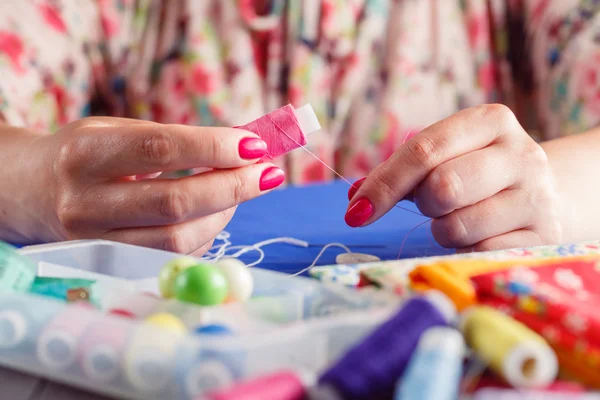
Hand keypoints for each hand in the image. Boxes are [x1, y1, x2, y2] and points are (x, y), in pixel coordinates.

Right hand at [34, 117, 282, 254]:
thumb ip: (174, 139)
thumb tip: (244, 147)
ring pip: (178, 239)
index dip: (215, 148)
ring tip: (240, 190)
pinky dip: (206, 233)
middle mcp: (85, 203)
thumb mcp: (117, 131)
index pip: (161, 150)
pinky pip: (173, 256)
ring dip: (224, 213)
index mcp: (86, 153)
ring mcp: (95, 243)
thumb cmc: (86, 155)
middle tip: (268, 173)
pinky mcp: (111, 267)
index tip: (255, 146)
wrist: (30, 193)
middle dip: (233, 187)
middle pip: (176, 203)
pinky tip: (214, 212)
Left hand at [345, 104, 561, 251]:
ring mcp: (537, 197)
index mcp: (490, 121)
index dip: (383, 184)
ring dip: (442, 229)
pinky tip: (481, 235)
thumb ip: (399, 173)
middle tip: (432, 203)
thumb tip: (355, 202)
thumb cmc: (477, 172)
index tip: (355, 212)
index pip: (423, 150)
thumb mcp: (445, 157)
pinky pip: (478, 253)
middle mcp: (521, 154)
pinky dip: (465, 249)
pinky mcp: (545, 237)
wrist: (544, 194)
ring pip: (457, 225)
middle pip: (442, 187)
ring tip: (460, 217)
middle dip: (423, 203)